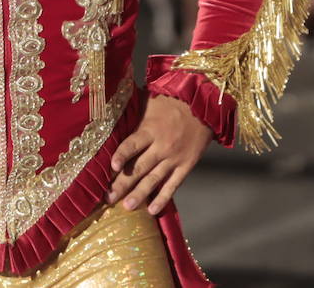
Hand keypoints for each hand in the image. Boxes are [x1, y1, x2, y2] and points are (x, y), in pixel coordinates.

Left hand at [106, 94, 211, 215]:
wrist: (204, 107)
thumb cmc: (172, 102)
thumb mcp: (149, 103)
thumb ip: (133, 114)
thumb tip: (109, 113)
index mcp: (150, 129)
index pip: (133, 144)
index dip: (122, 155)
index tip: (112, 167)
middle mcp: (162, 146)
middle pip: (140, 167)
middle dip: (123, 183)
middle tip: (108, 198)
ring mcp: (174, 158)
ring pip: (154, 180)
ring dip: (139, 195)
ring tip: (127, 207)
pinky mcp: (186, 166)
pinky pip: (173, 185)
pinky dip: (163, 198)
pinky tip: (153, 210)